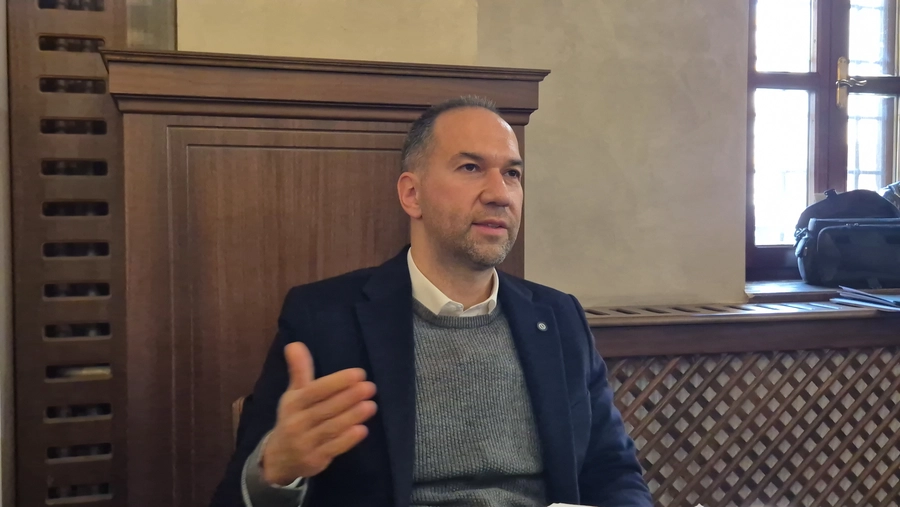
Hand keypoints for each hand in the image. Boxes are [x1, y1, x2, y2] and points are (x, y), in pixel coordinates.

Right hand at [261, 342, 376, 485]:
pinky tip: (362, 430)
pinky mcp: (314, 460)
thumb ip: (299, 371)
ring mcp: (305, 442)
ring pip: (331, 428)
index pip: (314, 391)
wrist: (278, 459)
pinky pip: (333, 449)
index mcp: (293, 403)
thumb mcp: (293, 395)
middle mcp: (297, 422)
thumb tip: (294, 344)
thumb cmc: (293, 419)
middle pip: (325, 409)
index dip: (336, 382)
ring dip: (352, 416)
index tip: (358, 373)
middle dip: (348, 397)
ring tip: (371, 405)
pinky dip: (347, 440)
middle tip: (370, 387)